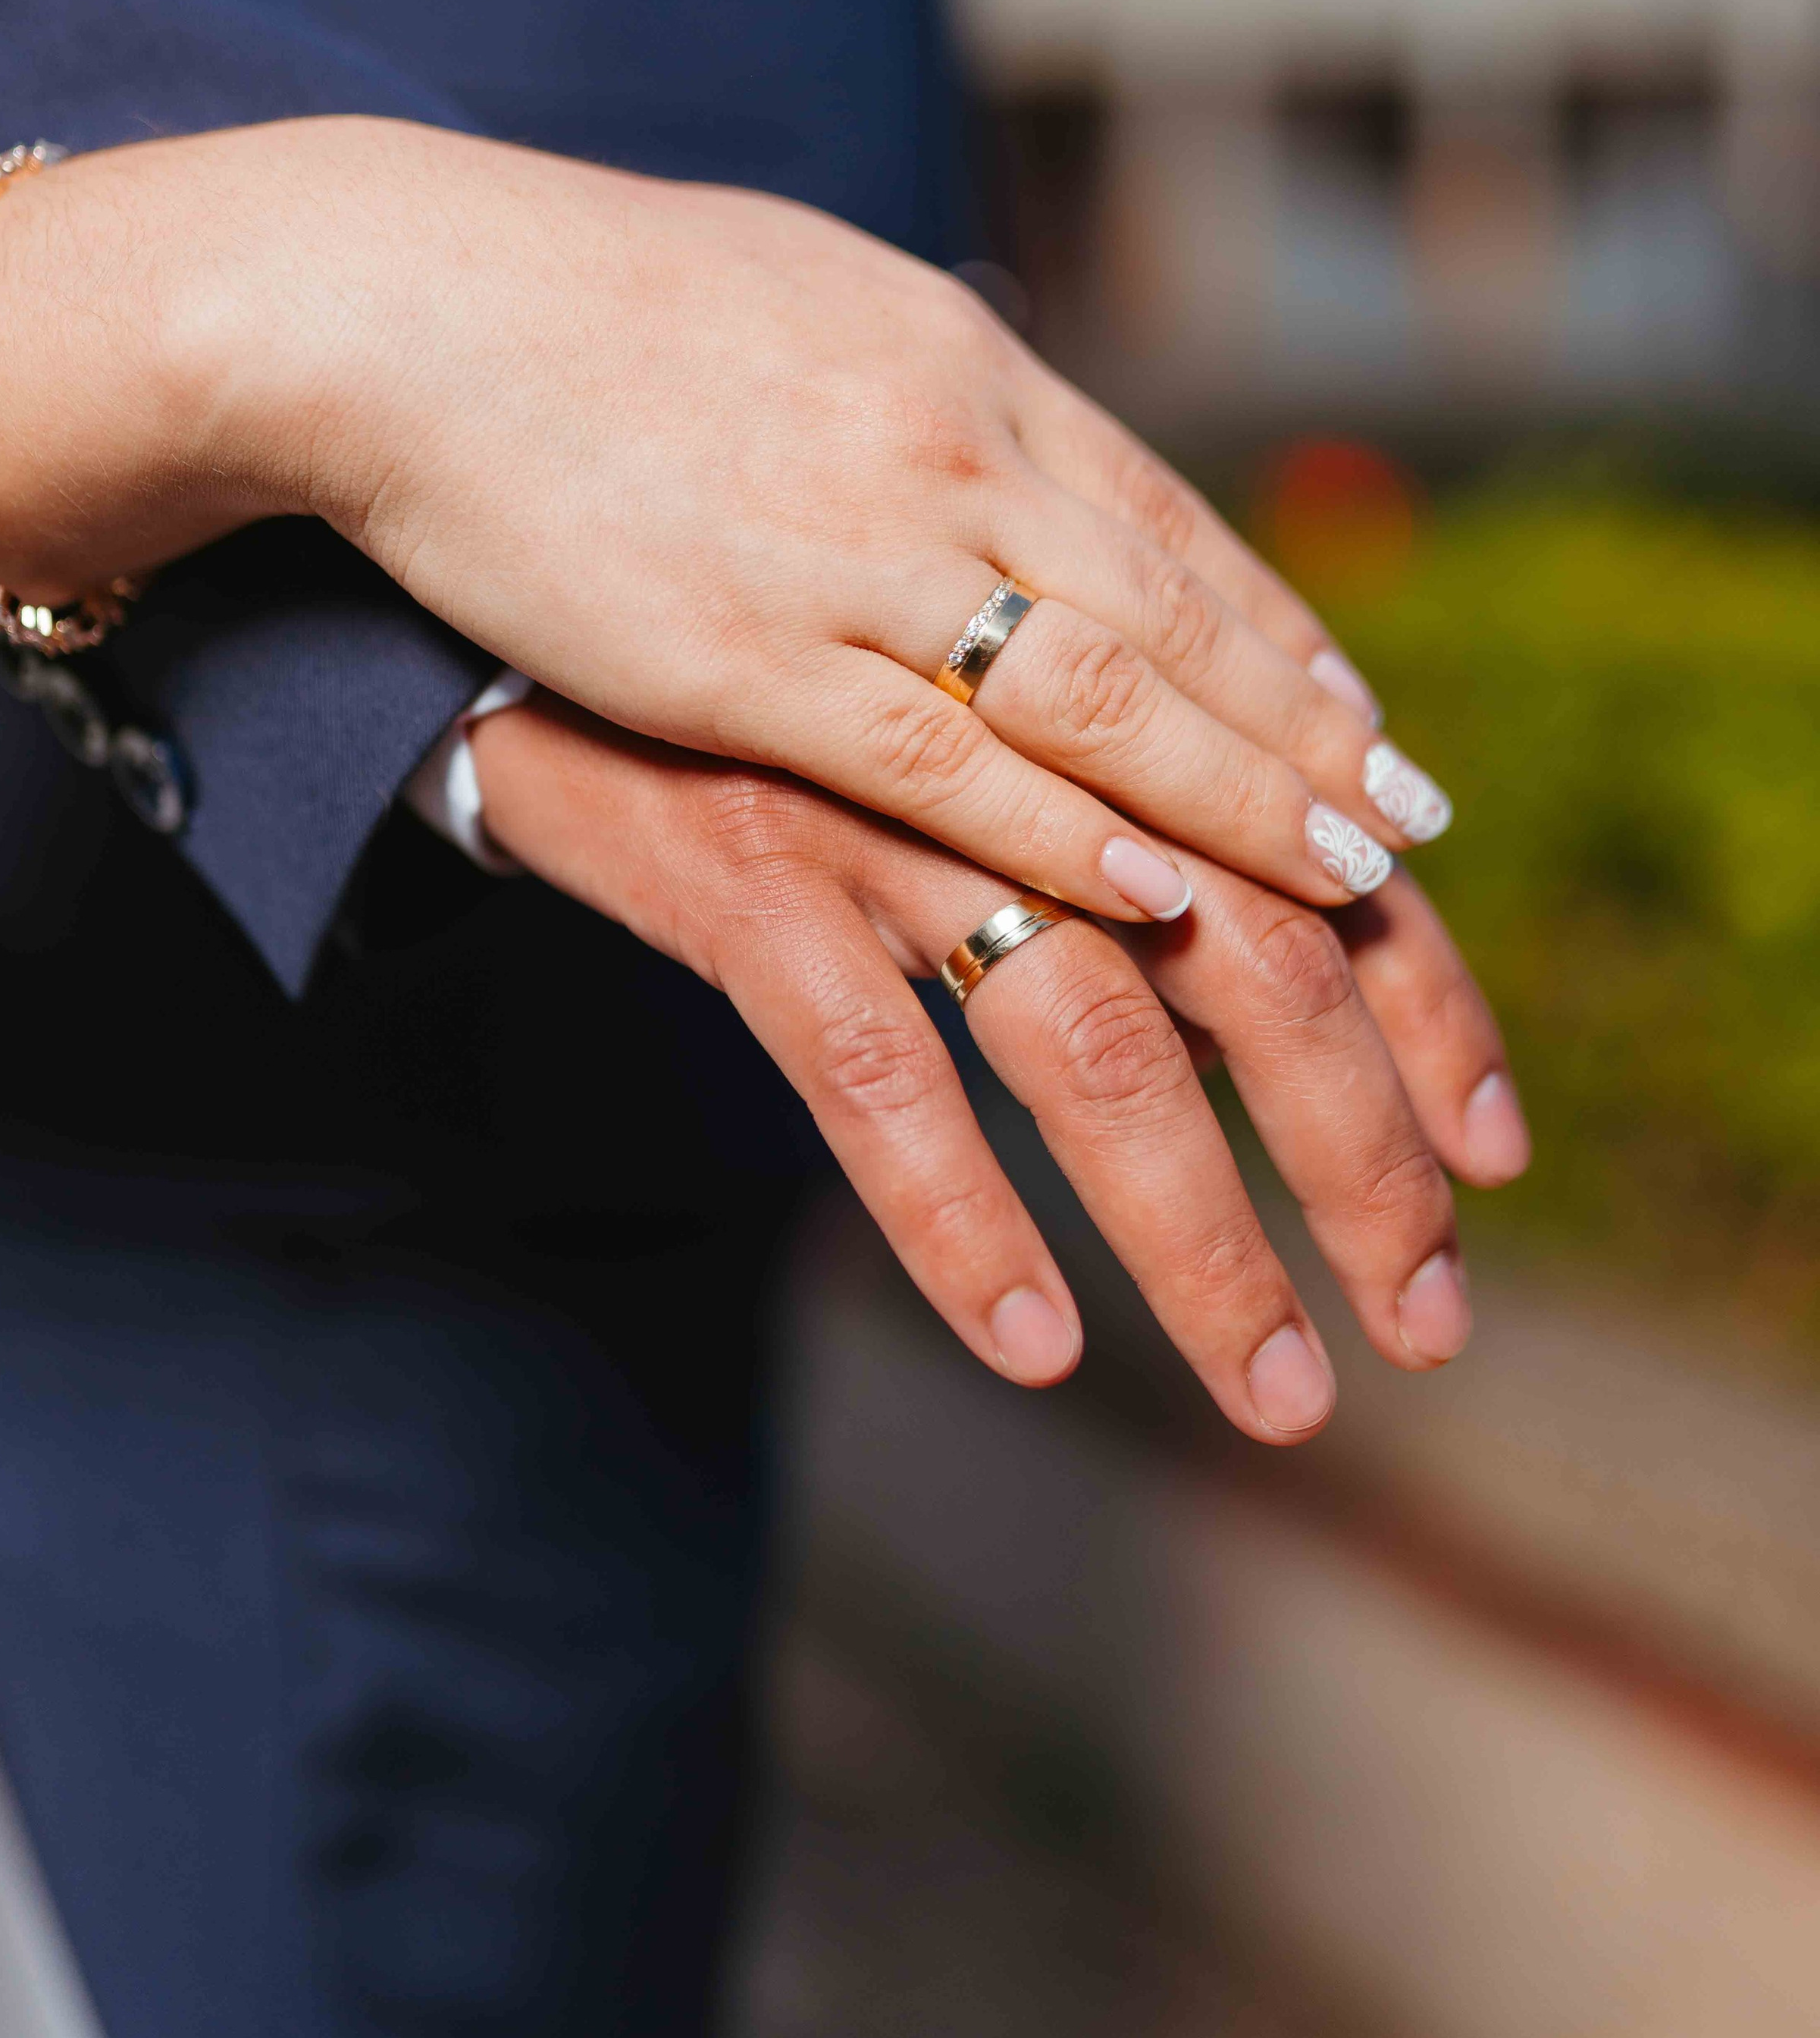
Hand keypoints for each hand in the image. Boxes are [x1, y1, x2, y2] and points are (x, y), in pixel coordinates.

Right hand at [0, 117, 1447, 919]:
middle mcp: (944, 457)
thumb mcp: (812, 312)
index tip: (1375, 739)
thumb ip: (934, 401)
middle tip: (1413, 852)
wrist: (402, 302)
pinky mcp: (740, 658)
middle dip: (1311, 753)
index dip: (1290, 650)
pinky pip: (937, 765)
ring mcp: (849, 558)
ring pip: (1096, 707)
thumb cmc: (596, 311)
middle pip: (1178, 630)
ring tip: (1347, 901)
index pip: (1177, 533)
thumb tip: (1027, 456)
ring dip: (1239, 810)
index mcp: (967, 373)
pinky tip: (1157, 898)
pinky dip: (1060, 835)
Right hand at [468, 694, 1529, 1444]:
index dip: (1432, 1016)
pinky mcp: (747, 879)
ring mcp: (889, 818)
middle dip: (1360, 1156)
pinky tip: (1036, 1346)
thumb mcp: (977, 775)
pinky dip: (963, 1216)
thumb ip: (1123, 858)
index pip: (1322, 879)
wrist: (543, 646)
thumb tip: (1269, 1019)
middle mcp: (1025, 763)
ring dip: (1200, 1235)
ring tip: (1274, 1392)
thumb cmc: (790, 737)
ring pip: (1088, 1037)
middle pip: (1252, 962)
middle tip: (1423, 1325)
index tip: (1494, 1164)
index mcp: (1101, 733)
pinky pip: (875, 1070)